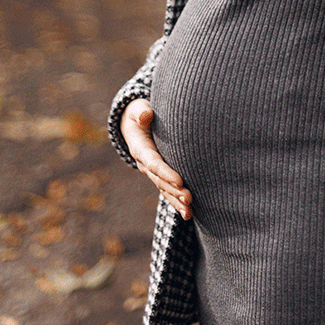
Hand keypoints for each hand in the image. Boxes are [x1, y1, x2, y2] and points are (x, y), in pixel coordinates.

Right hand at [120, 99, 192, 219]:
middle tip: (189, 198)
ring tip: (189, 213)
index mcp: (140, 149)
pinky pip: (168, 191)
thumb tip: (146, 115)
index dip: (166, 172)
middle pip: (160, 180)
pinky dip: (177, 203)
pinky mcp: (160, 176)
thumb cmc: (140, 113)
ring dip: (176, 201)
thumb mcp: (137, 109)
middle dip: (174, 191)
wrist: (135, 123)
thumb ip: (141, 112)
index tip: (180, 181)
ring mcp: (152, 172)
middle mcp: (145, 164)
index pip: (154, 163)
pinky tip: (189, 215)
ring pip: (164, 190)